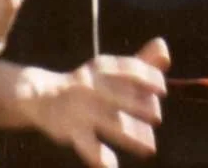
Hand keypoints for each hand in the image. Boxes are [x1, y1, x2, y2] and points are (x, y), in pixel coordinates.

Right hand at [20, 38, 171, 167]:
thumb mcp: (111, 70)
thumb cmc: (89, 83)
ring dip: (135, 137)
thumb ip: (140, 63)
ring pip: (114, 124)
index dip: (150, 78)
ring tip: (150, 147)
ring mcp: (81, 109)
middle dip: (145, 108)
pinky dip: (101, 158)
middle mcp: (92, 85)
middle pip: (125, 97)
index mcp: (103, 67)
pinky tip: (113, 166)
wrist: (41, 95)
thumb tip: (165, 51)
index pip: (131, 69)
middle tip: (156, 117)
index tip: (162, 89)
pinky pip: (89, 147)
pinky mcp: (72, 131)